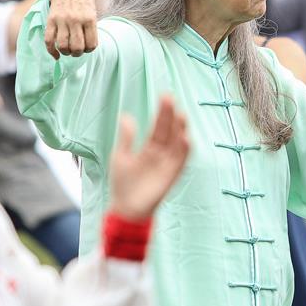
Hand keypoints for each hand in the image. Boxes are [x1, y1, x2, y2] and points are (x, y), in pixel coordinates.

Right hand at [45, 0, 97, 58]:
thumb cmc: (83, 3)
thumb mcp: (92, 13)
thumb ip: (90, 29)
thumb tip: (85, 49)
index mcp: (89, 19)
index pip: (91, 45)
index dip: (89, 50)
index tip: (86, 47)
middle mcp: (75, 20)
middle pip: (77, 48)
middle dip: (77, 54)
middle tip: (76, 51)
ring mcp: (62, 20)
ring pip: (63, 46)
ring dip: (66, 53)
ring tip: (67, 51)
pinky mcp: (51, 20)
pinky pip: (49, 40)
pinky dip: (52, 51)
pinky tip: (56, 55)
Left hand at [109, 96, 189, 220]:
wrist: (126, 209)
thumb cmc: (123, 184)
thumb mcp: (121, 156)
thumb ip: (126, 137)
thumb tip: (126, 115)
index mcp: (150, 148)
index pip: (158, 127)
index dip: (162, 113)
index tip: (165, 96)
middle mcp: (161, 154)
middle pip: (168, 132)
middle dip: (170, 116)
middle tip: (170, 98)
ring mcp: (167, 165)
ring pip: (176, 144)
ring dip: (180, 130)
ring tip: (180, 115)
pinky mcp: (170, 177)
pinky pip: (180, 162)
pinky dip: (183, 151)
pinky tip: (184, 138)